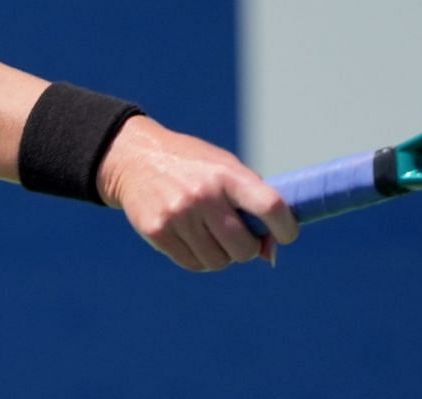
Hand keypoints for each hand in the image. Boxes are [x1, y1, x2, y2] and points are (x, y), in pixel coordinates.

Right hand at [96, 116, 298, 270]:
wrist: (136, 158)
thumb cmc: (193, 167)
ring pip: (219, 262)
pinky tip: (191, 236)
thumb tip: (270, 255)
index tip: (285, 234)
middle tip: (238, 235)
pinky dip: (199, 257)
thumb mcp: (225, 168)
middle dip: (247, 248)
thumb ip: (252, 204)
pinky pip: (194, 264)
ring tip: (210, 232)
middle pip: (244, 248)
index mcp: (227, 174)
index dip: (286, 228)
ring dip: (221, 254)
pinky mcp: (158, 231)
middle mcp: (203, 194)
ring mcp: (179, 215)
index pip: (270, 206)